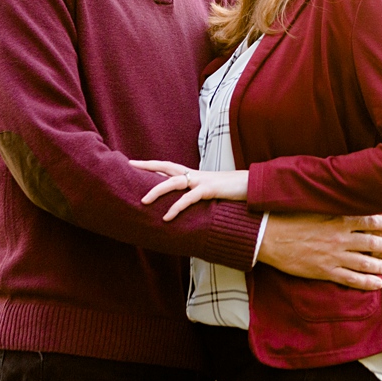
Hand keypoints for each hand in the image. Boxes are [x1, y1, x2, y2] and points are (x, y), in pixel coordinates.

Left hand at [131, 160, 247, 220]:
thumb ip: (193, 195)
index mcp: (192, 175)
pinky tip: (167, 217)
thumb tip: (179, 205)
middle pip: (166, 168)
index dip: (150, 165)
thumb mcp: (208, 192)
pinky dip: (177, 207)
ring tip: (143, 201)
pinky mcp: (210, 190)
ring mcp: (202, 181)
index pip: (167, 167)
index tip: (132, 163)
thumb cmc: (229, 191)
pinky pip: (189, 199)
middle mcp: (194, 175)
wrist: (251, 186)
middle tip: (129, 168)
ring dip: (158, 191)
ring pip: (174, 183)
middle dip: (147, 168)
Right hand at [257, 212, 381, 290]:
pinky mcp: (325, 271)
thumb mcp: (313, 205)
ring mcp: (334, 256)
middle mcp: (340, 237)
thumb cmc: (287, 217)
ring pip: (367, 262)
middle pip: (374, 242)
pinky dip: (368, 282)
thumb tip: (346, 197)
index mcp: (338, 218)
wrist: (267, 235)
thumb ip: (332, 204)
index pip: (373, 220)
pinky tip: (377, 284)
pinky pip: (352, 280)